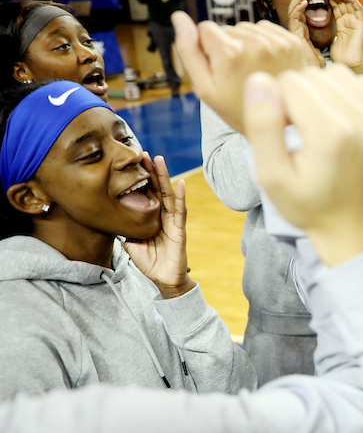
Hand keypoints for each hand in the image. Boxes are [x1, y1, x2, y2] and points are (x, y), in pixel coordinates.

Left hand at [125, 154, 194, 298]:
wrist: (162, 279)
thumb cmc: (149, 262)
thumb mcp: (130, 242)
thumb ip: (125, 229)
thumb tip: (112, 217)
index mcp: (152, 217)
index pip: (147, 193)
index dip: (142, 178)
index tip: (134, 162)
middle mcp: (163, 215)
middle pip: (157, 188)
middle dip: (151, 171)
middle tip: (143, 153)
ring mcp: (173, 221)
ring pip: (168, 194)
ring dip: (164, 177)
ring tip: (159, 160)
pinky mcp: (180, 229)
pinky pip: (180, 210)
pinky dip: (180, 196)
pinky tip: (180, 183)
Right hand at [172, 11, 318, 131]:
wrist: (282, 124)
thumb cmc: (238, 108)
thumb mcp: (205, 88)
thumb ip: (188, 51)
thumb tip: (178, 17)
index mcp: (231, 54)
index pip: (205, 28)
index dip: (207, 48)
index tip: (218, 68)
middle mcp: (256, 43)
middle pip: (228, 28)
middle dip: (227, 46)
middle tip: (237, 74)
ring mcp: (278, 42)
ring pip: (247, 28)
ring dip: (246, 43)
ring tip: (252, 70)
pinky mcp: (293, 42)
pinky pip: (267, 29)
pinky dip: (263, 41)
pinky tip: (266, 64)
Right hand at [242, 66, 362, 265]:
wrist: (354, 226)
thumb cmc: (308, 205)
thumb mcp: (271, 176)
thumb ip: (262, 125)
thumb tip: (259, 79)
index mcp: (331, 133)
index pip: (290, 81)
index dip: (275, 102)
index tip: (280, 132)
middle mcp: (362, 120)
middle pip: (313, 75)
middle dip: (296, 95)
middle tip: (296, 131)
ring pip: (336, 74)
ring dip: (319, 91)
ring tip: (314, 124)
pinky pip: (358, 84)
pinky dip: (341, 94)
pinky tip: (333, 120)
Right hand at [284, 0, 328, 65]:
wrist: (311, 74)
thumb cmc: (314, 65)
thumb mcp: (319, 50)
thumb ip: (319, 43)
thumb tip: (324, 40)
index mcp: (302, 31)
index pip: (302, 11)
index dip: (306, 0)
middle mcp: (296, 29)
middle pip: (296, 7)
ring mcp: (294, 31)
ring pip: (293, 9)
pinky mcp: (293, 34)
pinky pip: (294, 18)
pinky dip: (298, 9)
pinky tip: (304, 2)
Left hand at [325, 0, 362, 79]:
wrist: (352, 65)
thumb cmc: (342, 57)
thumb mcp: (332, 41)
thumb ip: (329, 34)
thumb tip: (318, 32)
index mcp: (343, 25)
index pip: (336, 7)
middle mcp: (351, 21)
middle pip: (342, 2)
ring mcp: (356, 21)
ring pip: (349, 2)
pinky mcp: (361, 23)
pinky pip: (357, 7)